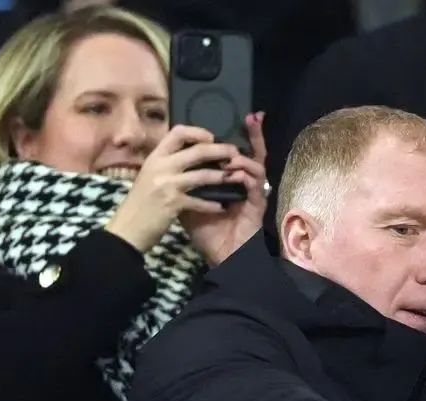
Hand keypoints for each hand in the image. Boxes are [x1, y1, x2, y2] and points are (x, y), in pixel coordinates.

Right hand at [105, 124, 240, 252]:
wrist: (126, 228)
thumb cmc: (140, 202)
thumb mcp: (149, 175)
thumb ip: (167, 163)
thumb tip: (189, 153)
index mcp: (155, 157)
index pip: (177, 132)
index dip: (198, 132)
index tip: (211, 138)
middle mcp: (160, 166)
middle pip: (197, 151)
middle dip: (220, 151)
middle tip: (235, 154)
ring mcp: (166, 184)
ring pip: (203, 175)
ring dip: (223, 177)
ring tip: (238, 177)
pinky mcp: (173, 204)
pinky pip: (200, 201)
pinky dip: (212, 204)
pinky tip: (222, 206)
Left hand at [183, 112, 269, 265]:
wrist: (219, 258)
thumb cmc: (207, 233)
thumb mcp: (189, 203)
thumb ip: (184, 183)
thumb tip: (168, 161)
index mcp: (229, 181)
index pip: (232, 154)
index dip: (236, 136)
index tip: (242, 117)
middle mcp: (243, 184)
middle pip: (252, 153)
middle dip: (255, 135)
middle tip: (253, 118)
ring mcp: (252, 194)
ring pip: (256, 166)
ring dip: (243, 158)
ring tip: (231, 155)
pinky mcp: (257, 206)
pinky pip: (255, 186)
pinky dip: (245, 176)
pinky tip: (235, 173)